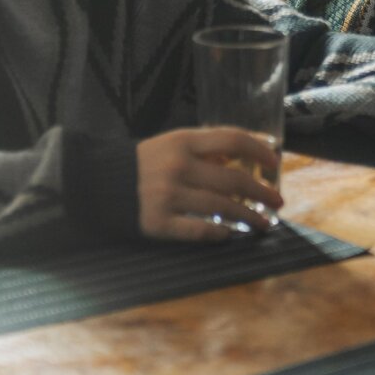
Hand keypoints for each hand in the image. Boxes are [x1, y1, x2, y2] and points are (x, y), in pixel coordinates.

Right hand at [136, 128, 282, 240]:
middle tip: (278, 201)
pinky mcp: (157, 222)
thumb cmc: (143, 163)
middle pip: (233, 179)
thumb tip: (241, 158)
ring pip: (222, 207)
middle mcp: (178, 167)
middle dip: (262, 191)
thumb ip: (205, 149)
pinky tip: (231, 234)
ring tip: (264, 223)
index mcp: (183, 142)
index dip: (260, 150)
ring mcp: (168, 196)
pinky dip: (219, 232)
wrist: (97, 183)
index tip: (275, 164)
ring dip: (250, 216)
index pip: (232, 140)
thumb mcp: (172, 144)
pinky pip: (198, 230)